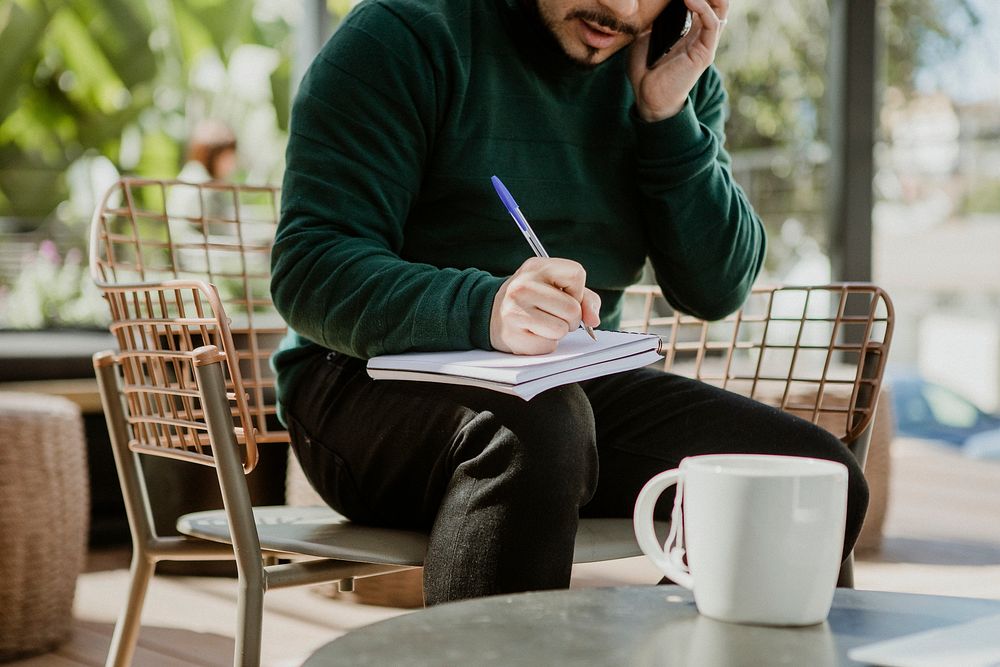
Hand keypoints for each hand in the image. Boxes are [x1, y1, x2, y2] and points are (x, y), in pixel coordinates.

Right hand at [490, 257, 601, 354]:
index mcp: (536, 266)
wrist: (492, 312)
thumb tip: (593, 320)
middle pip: (573, 309)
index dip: (578, 290)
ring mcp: (516, 310)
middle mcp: (523, 286)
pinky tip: (532, 333)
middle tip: (554, 314)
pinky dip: (545, 343)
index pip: (577, 274)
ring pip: (562, 329)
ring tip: (543, 323)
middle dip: (571, 318)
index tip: (565, 295)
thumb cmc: (532, 299)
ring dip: (558, 332)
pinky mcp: (513, 335)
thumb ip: (585, 299)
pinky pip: (548, 345)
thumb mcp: (556, 286)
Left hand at [627, 0, 728, 121]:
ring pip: (720, 8)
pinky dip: (703, 7)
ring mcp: (706, 41)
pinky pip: (711, 23)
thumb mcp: (644, 36)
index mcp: (690, 27)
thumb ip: (652, 19)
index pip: (703, 0)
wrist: (648, 97)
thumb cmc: (645, 70)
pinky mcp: (705, 52)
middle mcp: (701, 32)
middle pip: (717, 1)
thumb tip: (652, 3)